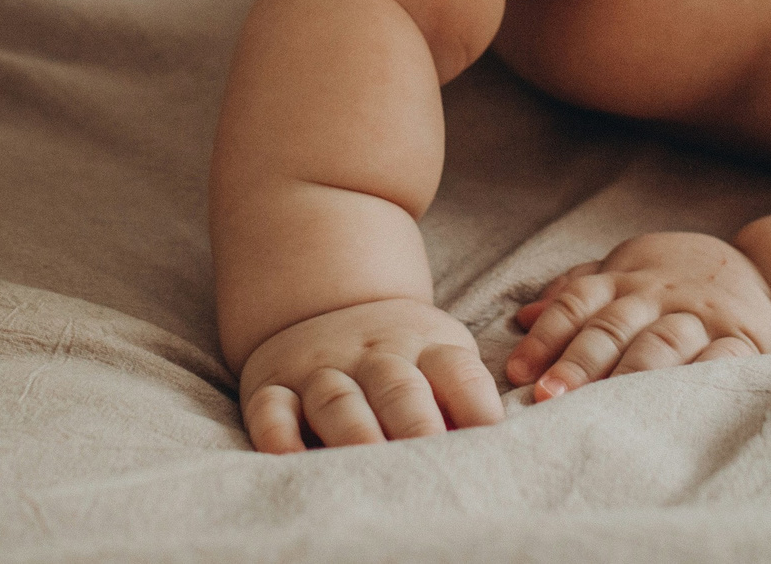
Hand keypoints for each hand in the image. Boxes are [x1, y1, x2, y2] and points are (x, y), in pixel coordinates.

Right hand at [235, 297, 503, 453]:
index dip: (477, 406)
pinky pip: (271, 409)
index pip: (457, 372)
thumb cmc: (402, 356)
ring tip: (371, 468)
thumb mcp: (440, 356)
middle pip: (398, 388)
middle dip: (416, 426)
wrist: (326, 302)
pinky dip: (277, 435)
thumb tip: (499, 455)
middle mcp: (374, 356)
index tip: (490, 442)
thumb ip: (464, 398)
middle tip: (432, 463)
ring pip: (337, 400)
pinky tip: (289, 460)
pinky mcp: (273, 386)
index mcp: (426, 347)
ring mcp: (322, 369)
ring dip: (355, 433)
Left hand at [504, 231, 770, 400]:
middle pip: (612, 327)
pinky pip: (720, 360)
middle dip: (578, 363)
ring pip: (661, 343)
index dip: (546, 337)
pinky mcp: (743, 340)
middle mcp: (658, 296)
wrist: (768, 268)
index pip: (577, 304)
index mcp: (625, 280)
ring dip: (629, 375)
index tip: (518, 373)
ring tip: (603, 407)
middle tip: (547, 397)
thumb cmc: (680, 277)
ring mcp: (700, 318)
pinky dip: (698, 378)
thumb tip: (522, 316)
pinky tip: (675, 403)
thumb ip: (579, 289)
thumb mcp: (628, 268)